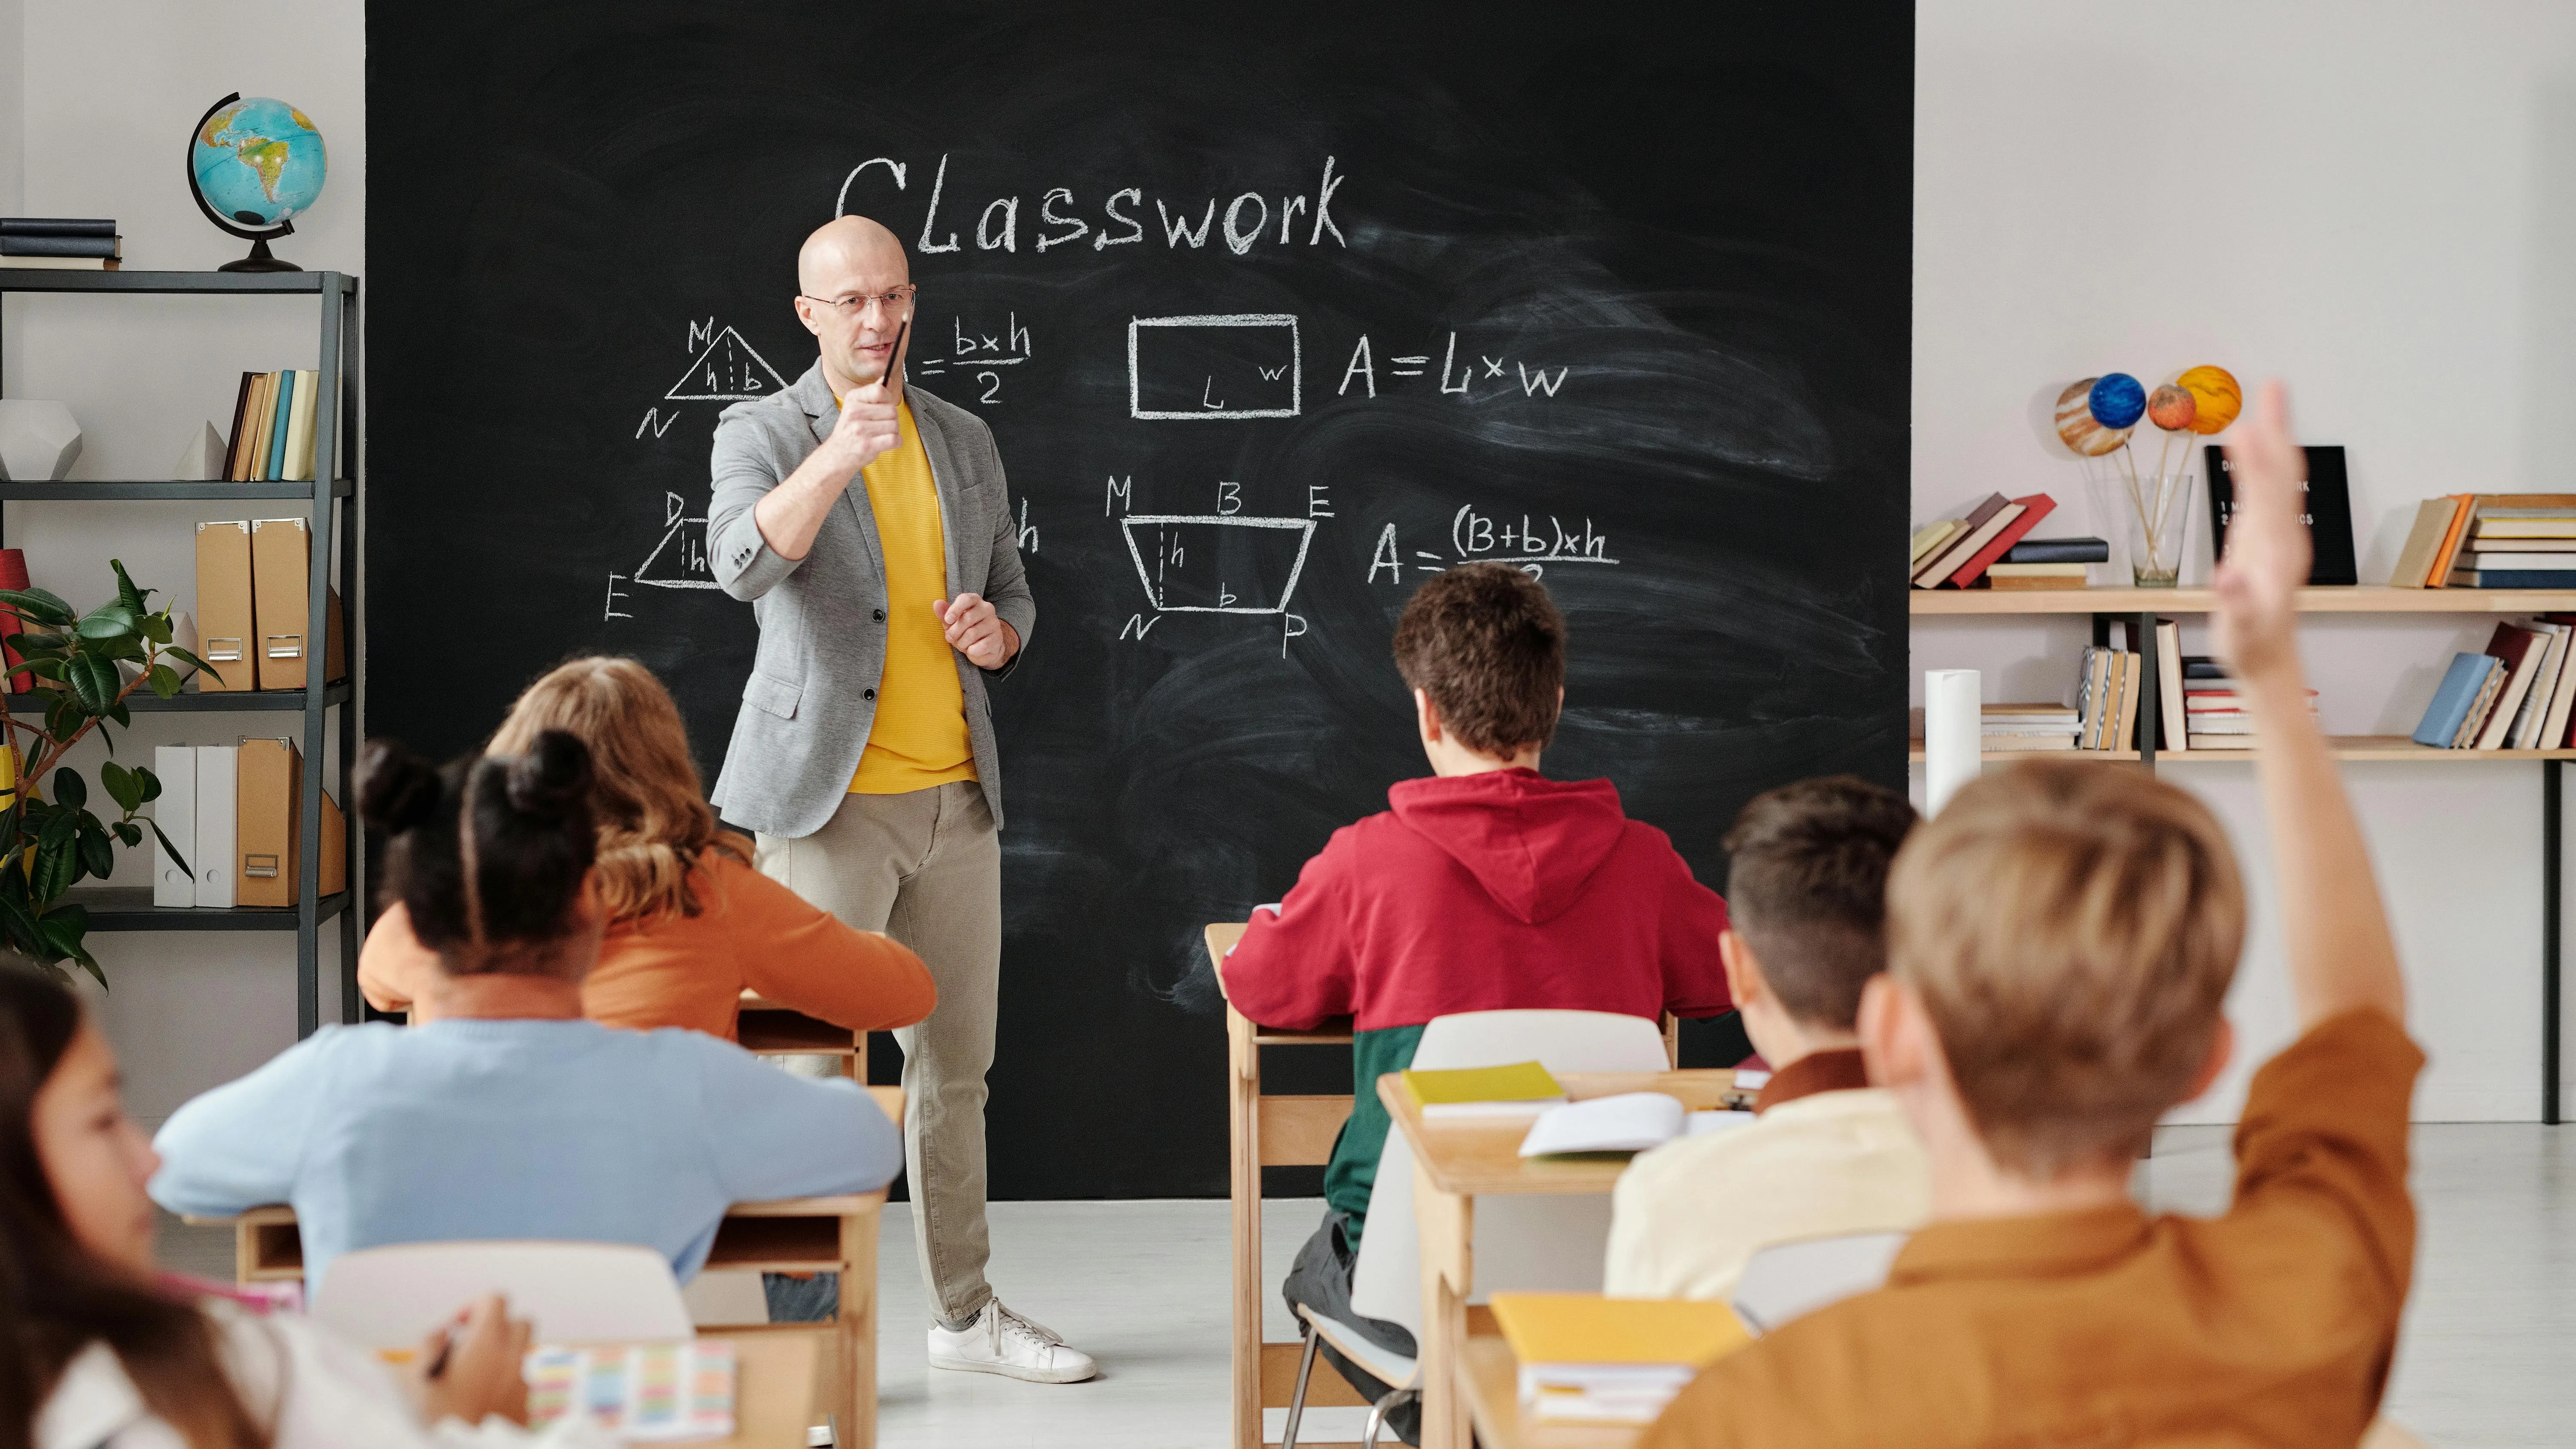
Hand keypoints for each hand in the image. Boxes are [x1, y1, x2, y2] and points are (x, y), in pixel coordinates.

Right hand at [409, 1294, 531, 1427]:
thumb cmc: (438, 1420)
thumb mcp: (417, 1378)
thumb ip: (429, 1345)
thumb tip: (443, 1332)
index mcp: (487, 1344)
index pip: (495, 1300)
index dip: (474, 1306)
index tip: (458, 1326)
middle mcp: (513, 1358)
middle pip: (519, 1322)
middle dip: (497, 1327)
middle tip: (470, 1347)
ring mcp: (524, 1382)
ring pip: (524, 1352)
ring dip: (503, 1354)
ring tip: (475, 1374)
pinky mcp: (528, 1405)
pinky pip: (524, 1380)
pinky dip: (508, 1379)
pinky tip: (485, 1397)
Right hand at [825, 381, 900, 475]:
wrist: (837, 454)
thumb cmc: (850, 430)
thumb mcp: (857, 406)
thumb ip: (873, 392)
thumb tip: (887, 379)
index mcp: (853, 399)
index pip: (880, 391)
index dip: (887, 399)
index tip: (882, 406)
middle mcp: (855, 412)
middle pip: (892, 410)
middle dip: (891, 419)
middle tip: (880, 425)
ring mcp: (860, 429)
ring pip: (895, 425)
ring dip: (893, 431)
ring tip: (880, 434)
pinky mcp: (867, 445)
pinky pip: (895, 439)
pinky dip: (896, 442)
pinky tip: (886, 442)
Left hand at [937, 593, 1017, 668]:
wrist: (984, 647)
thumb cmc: (966, 631)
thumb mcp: (953, 622)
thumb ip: (944, 613)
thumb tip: (937, 603)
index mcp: (975, 601)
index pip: (966, 599)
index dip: (955, 609)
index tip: (947, 620)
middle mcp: (987, 609)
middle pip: (967, 618)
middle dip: (954, 631)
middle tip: (950, 638)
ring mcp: (994, 623)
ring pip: (972, 633)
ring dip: (962, 643)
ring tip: (962, 644)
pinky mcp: (998, 638)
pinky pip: (981, 645)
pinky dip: (972, 650)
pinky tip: (971, 650)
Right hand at [2211, 380, 2310, 686]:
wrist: (2270, 661)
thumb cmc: (2251, 647)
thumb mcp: (2241, 631)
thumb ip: (2238, 603)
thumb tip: (2230, 576)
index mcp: (2276, 551)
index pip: (2266, 494)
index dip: (2256, 460)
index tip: (2243, 428)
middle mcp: (2284, 535)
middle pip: (2282, 472)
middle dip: (2278, 428)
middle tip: (2274, 385)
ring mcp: (2278, 535)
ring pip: (2279, 477)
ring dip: (2275, 437)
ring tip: (2266, 403)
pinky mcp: (2268, 539)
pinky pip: (2268, 490)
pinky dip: (2262, 462)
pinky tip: (2253, 448)